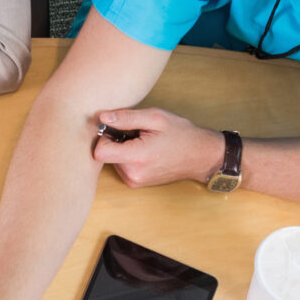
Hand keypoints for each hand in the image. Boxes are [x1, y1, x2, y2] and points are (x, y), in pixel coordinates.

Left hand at [90, 106, 225, 188]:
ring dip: (122, 149)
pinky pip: (121, 166)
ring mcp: (134, 181)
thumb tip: (102, 117)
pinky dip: (128, 157)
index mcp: (136, 158)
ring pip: (112, 160)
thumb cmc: (180, 134)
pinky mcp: (135, 183)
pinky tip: (145, 151)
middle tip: (136, 133)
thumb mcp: (154, 118)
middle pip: (104, 155)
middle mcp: (132, 174)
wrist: (199, 156)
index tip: (117, 128)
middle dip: (115, 140)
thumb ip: (126, 118)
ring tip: (144, 142)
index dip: (104, 136)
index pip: (99, 152)